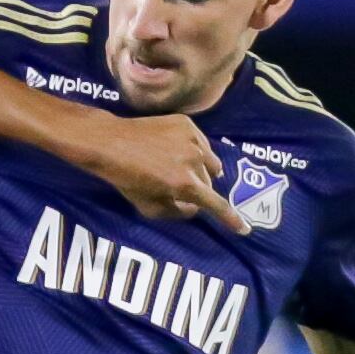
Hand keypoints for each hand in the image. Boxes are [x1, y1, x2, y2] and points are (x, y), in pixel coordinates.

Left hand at [83, 115, 247, 233]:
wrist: (110, 143)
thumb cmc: (125, 178)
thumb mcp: (148, 206)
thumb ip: (176, 212)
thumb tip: (195, 209)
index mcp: (185, 184)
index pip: (216, 205)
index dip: (231, 219)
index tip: (244, 229)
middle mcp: (194, 161)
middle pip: (210, 183)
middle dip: (199, 190)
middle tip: (179, 187)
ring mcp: (192, 139)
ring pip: (211, 162)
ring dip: (201, 170)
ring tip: (179, 168)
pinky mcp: (187, 124)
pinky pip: (202, 143)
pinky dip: (194, 150)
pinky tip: (174, 150)